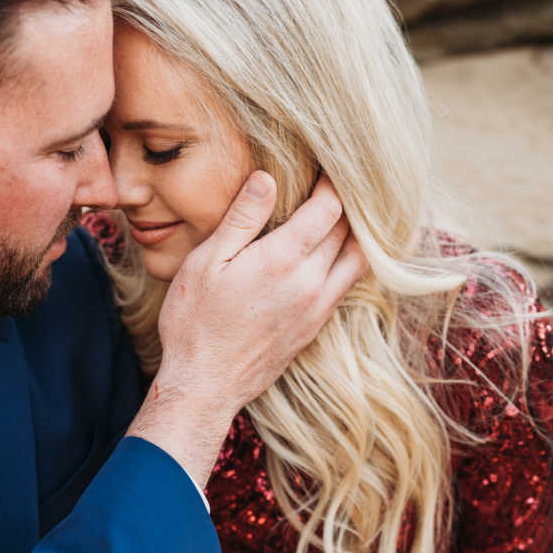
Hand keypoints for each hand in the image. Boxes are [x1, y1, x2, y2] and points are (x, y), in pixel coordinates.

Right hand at [128, 171, 366, 487]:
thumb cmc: (195, 322)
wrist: (205, 386)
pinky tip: (336, 251)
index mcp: (283, 260)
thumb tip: (267, 178)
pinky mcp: (316, 327)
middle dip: (347, 203)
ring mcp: (318, 308)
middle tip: (342, 181)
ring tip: (348, 213)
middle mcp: (310, 283)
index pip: (328, 209)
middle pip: (347, 231)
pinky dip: (349, 261)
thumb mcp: (207, 263)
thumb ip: (241, 219)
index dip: (332, 182)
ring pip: (357, 260)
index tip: (329, 165)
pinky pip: (346, 285)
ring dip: (356, 234)